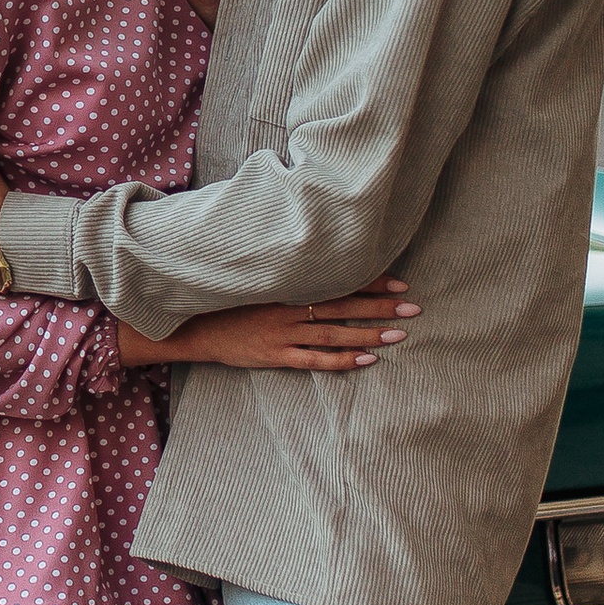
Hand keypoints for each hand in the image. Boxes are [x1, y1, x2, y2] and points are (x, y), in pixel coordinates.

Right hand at [118, 282, 420, 373]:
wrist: (191, 324)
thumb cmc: (223, 295)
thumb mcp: (252, 273)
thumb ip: (279, 263)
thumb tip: (306, 244)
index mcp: (286, 283)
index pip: (337, 279)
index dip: (370, 281)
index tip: (399, 281)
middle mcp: (289, 306)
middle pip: (344, 306)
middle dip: (381, 306)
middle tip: (413, 306)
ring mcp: (283, 332)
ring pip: (336, 333)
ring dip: (369, 334)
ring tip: (399, 334)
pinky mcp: (275, 355)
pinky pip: (315, 359)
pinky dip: (342, 360)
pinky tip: (367, 360)